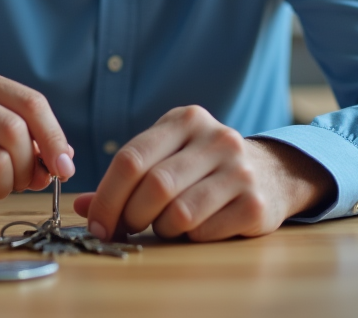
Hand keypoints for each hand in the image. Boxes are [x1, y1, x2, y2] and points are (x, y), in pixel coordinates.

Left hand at [74, 105, 333, 241]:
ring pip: (179, 212)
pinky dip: (190, 238)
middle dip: (130, 216)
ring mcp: (239, 170)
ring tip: (165, 225)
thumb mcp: (169, 156)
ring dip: (162, 228)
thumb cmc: (206, 167)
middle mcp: (216, 138)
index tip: (97, 223)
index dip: (107, 196)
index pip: (131, 158)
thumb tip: (84, 207)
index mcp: (186, 120)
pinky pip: (205, 230)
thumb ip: (127, 177)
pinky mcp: (256, 203)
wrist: (274, 172)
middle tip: (126, 228)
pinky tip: (195, 229)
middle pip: (153, 186)